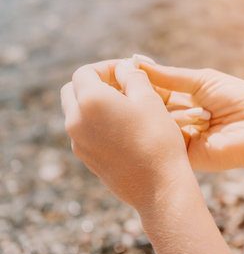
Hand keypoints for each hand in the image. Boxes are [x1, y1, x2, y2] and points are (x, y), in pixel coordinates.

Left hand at [60, 60, 190, 208]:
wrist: (159, 186)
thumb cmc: (158, 139)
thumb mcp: (149, 99)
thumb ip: (132, 76)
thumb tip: (123, 68)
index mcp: (90, 101)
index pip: (85, 72)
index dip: (106, 67)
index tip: (125, 70)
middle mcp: (76, 121)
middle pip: (73, 90)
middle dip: (94, 83)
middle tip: (121, 85)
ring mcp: (78, 142)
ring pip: (76, 112)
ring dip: (94, 102)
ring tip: (125, 106)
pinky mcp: (86, 158)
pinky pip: (83, 131)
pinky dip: (96, 122)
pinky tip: (123, 128)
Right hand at [135, 56, 243, 170]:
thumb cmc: (238, 99)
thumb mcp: (202, 80)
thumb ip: (169, 75)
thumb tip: (135, 61)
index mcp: (183, 97)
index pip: (151, 88)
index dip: (140, 81)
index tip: (125, 72)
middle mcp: (177, 116)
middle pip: (149, 105)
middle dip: (148, 97)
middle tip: (143, 90)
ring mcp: (178, 136)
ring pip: (156, 120)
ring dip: (179, 112)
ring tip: (206, 113)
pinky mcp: (182, 154)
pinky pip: (167, 137)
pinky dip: (180, 126)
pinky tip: (200, 121)